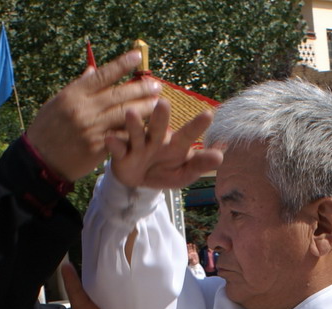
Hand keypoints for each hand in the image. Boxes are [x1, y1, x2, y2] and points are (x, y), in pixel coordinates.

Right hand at [25, 51, 158, 182]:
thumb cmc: (47, 129)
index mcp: (74, 94)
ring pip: (124, 114)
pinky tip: (149, 128)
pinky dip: (136, 132)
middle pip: (119, 94)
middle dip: (140, 88)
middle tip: (156, 85)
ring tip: (158, 103)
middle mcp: (84, 109)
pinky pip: (122, 137)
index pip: (103, 75)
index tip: (137, 56)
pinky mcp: (98, 148)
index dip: (122, 64)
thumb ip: (78, 87)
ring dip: (144, 108)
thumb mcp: (57, 103)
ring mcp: (92, 128)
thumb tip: (93, 70)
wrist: (40, 160)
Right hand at [106, 95, 222, 190]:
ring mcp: (139, 146)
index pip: (188, 134)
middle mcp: (157, 139)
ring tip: (131, 114)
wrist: (140, 182)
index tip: (208, 115)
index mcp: (176, 144)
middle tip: (163, 104)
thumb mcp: (184, 173)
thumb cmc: (166, 171)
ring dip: (134, 125)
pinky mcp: (122, 155)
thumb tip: (221, 156)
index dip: (197, 126)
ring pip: (137, 134)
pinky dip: (114, 144)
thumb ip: (200, 164)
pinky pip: (118, 149)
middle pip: (159, 127)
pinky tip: (110, 138)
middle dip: (160, 117)